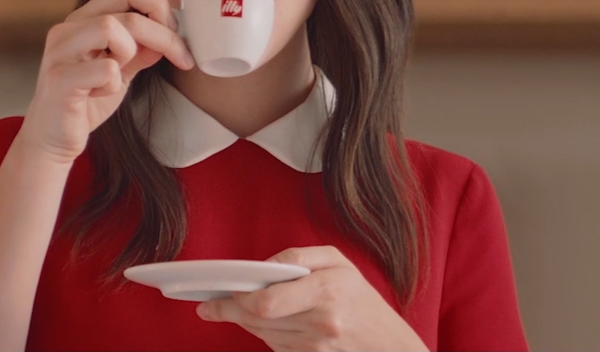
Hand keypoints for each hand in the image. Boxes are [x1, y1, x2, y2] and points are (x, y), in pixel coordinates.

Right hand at [16, 0, 194, 163]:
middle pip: (127, 9)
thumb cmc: (85, 102)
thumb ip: (140, 50)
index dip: (158, 6)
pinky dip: (113, 84)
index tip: (175, 34)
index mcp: (83, 20)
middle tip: (180, 57)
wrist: (52, 140)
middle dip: (163, 34)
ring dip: (130, 53)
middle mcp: (67, 29)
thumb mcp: (120, 70)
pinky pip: (105, 69)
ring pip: (110, 28)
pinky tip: (100, 93)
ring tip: (118, 75)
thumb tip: (169, 32)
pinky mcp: (59, 79)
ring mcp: (60, 52)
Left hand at [196, 246, 428, 351]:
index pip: (265, 303)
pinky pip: (275, 346)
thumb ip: (298, 256)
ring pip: (262, 335)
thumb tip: (263, 266)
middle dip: (230, 311)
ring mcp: (314, 349)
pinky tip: (264, 321)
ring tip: (231, 308)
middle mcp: (319, 325)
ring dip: (245, 321)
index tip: (221, 293)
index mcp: (326, 293)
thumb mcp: (339, 262)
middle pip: (257, 320)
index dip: (237, 299)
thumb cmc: (362, 299)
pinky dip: (265, 333)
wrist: (388, 345)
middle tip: (210, 305)